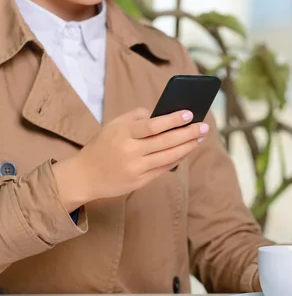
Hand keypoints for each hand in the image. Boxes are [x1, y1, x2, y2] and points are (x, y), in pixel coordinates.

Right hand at [53, 108, 207, 210]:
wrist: (83, 176)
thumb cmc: (102, 146)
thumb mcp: (113, 126)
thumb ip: (136, 118)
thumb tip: (161, 113)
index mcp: (123, 133)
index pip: (153, 126)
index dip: (173, 120)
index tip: (189, 114)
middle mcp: (130, 151)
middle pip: (166, 142)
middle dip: (188, 133)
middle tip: (204, 127)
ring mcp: (136, 168)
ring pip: (169, 156)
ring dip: (187, 146)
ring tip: (199, 137)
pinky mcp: (140, 182)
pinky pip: (164, 168)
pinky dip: (177, 158)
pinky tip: (186, 150)